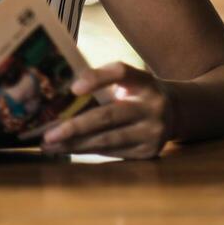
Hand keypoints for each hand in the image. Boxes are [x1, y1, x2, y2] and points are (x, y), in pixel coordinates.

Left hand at [41, 61, 172, 159]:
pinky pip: (113, 152)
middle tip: (48, 134)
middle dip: (75, 126)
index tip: (73, 88)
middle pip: (108, 115)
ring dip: (75, 144)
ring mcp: (153, 131)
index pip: (120, 72)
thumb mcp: (128, 79)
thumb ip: (102, 79)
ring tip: (50, 145)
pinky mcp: (149, 151)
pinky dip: (88, 151)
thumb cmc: (137, 92)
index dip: (97, 78)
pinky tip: (68, 149)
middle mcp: (152, 105)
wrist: (176, 113)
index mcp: (144, 80)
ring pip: (108, 140)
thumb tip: (61, 90)